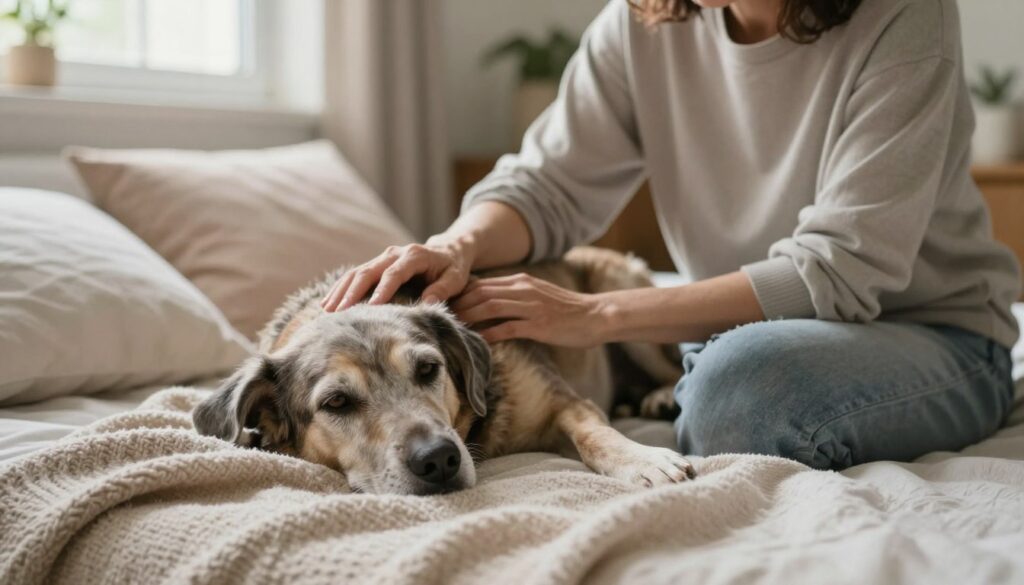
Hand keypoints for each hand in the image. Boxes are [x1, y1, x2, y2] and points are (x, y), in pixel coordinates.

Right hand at [320, 240, 473, 311]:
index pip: (394, 273)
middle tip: (340, 313)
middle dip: (352, 292)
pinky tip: (327, 303)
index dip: (382, 290)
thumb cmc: (453, 267)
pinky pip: (354, 275)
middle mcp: (394, 254)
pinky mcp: (376, 265)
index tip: (371, 307)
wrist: (448, 250)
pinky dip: (340, 289)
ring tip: (327, 311)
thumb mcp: (456, 277)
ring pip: (356, 273)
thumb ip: (443, 289)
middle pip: (368, 271)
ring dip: (341, 291)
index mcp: (414, 255)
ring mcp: (382, 258)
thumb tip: (427, 303)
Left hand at [451, 273, 609, 346]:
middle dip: (458, 305)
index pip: (482, 284)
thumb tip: (488, 306)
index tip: (445, 307)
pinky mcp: (540, 324)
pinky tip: (478, 343)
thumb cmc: (567, 310)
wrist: (596, 315)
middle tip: (440, 319)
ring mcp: (532, 306)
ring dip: (469, 318)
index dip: (460, 295)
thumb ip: (514, 297)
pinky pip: (508, 328)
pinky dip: (490, 334)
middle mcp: (523, 290)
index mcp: (521, 282)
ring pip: (490, 307)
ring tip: (453, 329)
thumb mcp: (538, 296)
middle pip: (481, 293)